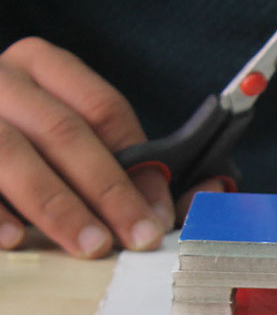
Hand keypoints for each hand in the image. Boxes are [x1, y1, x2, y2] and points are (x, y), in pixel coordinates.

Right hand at [0, 37, 195, 257]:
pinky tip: (14, 241)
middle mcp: (1, 79)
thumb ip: (138, 166)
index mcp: (42, 67)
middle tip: (137, 239)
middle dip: (107, 191)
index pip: (102, 109)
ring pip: (11, 153)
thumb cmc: (33, 150)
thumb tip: (217, 186)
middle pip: (62, 132)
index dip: (138, 163)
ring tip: (91, 247)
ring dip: (57, 206)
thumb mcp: (79, 143)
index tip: (160, 211)